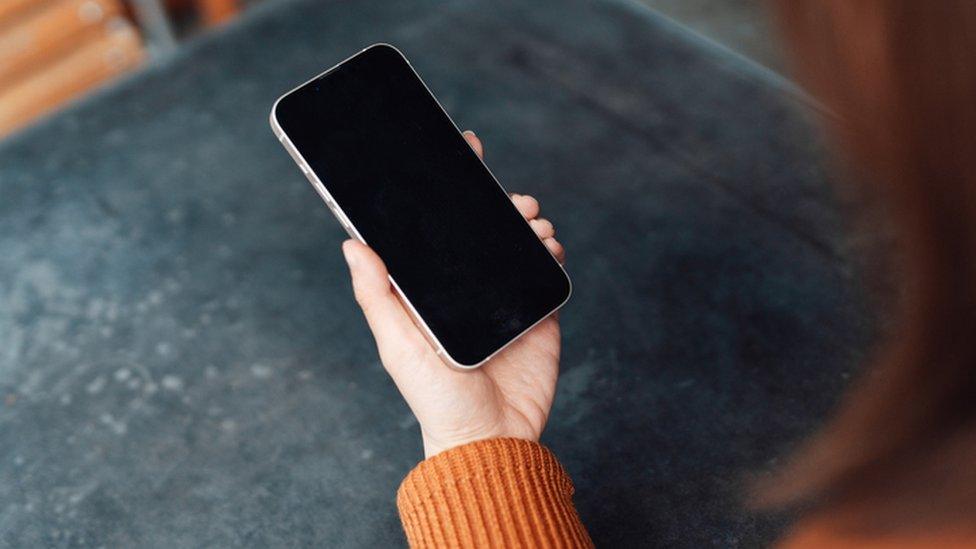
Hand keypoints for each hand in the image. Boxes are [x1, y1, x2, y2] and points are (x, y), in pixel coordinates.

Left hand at [341, 130, 565, 457]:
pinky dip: (550, 252)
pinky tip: (547, 245)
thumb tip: (350, 243)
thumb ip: (376, 296)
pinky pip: (546, 273)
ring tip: (530, 220)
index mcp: (432, 291)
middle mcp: (468, 290)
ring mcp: (505, 301)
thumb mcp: (398, 344)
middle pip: (482, 231)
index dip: (445, 194)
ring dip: (526, 224)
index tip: (458, 155)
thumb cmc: (435, 399)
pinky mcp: (537, 315)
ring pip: (518, 245)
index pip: (437, 233)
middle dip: (496, 203)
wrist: (490, 438)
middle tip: (504, 192)